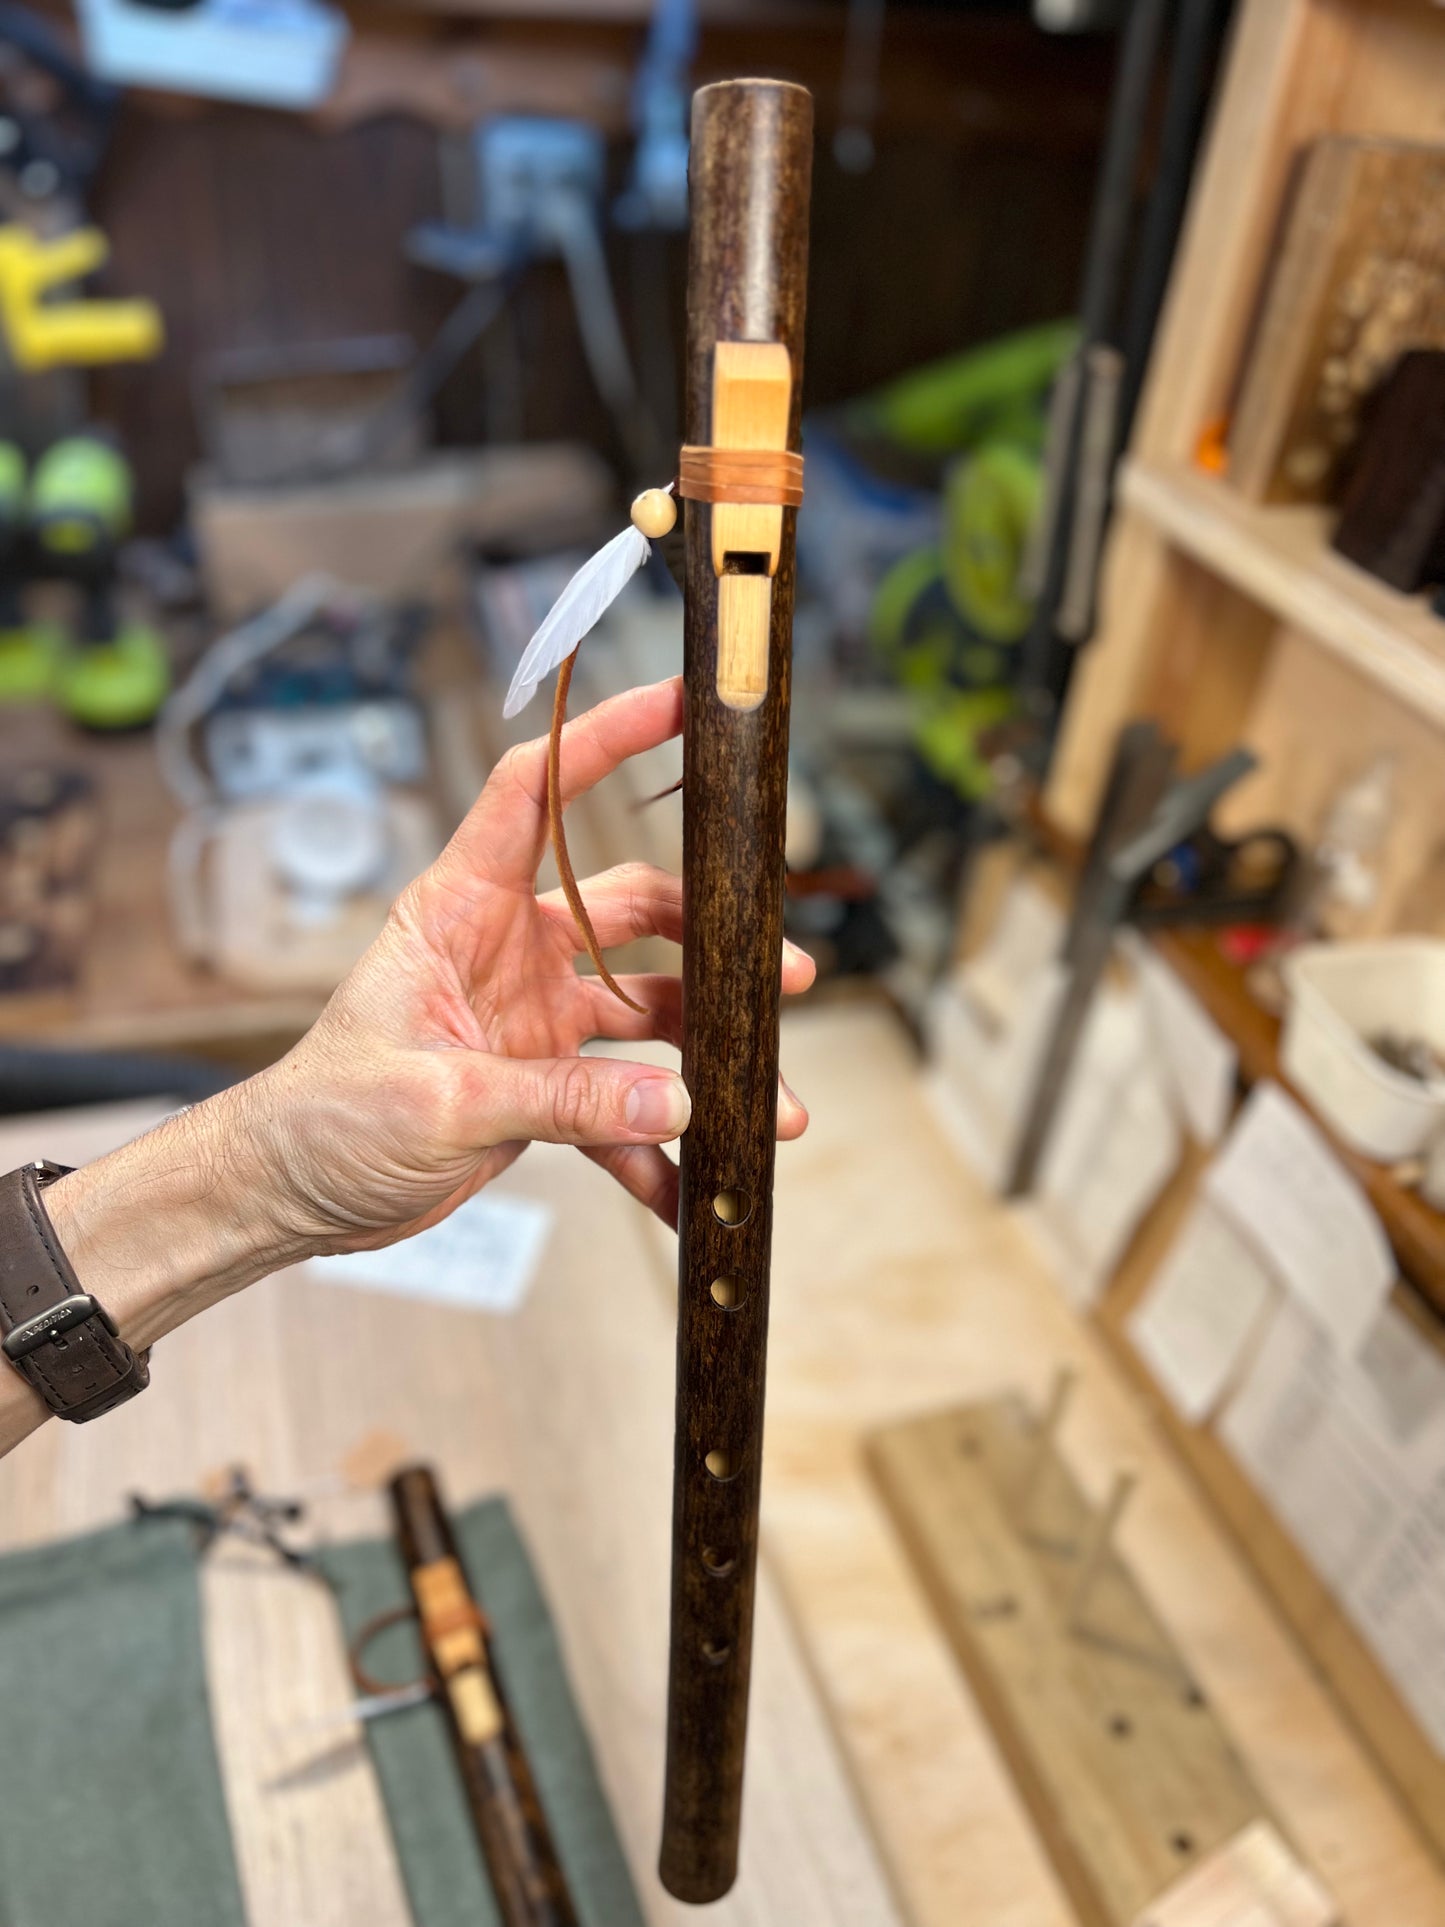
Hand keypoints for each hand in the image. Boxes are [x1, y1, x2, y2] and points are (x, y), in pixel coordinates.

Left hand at [250, 675, 813, 1249]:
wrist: (291, 1195)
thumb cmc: (324, 1119)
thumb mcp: (439, 1101)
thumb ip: (559, 1100)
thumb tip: (676, 1101)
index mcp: (460, 910)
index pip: (535, 793)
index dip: (600, 739)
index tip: (676, 704)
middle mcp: (508, 951)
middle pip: (632, 911)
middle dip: (715, 939)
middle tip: (788, 973)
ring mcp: (532, 1017)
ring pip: (647, 1015)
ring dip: (708, 1058)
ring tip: (771, 1105)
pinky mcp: (540, 1084)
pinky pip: (617, 1107)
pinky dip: (654, 1145)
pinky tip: (690, 1184)